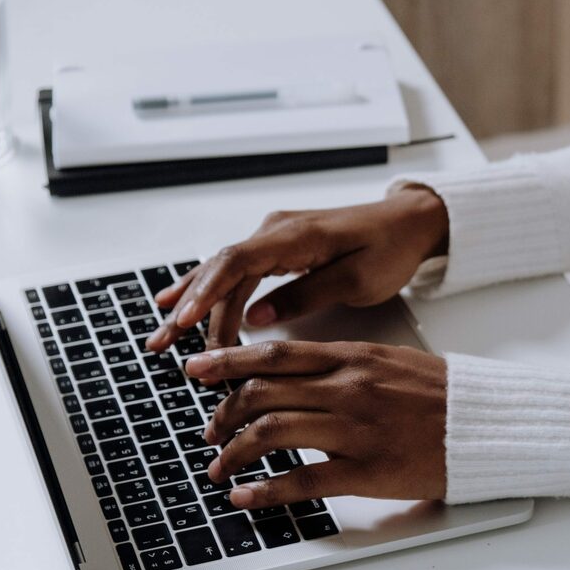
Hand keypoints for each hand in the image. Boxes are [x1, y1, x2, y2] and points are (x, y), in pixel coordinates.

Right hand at [145, 187, 447, 351]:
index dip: (206, 293)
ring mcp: (273, 237)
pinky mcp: (276, 247)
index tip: (184, 321)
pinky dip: (205, 289)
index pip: (237, 262)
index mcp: (296, 235)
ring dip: (192, 305)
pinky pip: (233, 270)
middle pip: (221, 271)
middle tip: (164, 345)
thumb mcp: (358, 279)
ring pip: (222, 272)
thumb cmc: (390, 248)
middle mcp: (276, 231)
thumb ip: (306, 295)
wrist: (408, 223)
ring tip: (161, 337)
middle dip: (190, 310)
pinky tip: (175, 303)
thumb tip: (256, 317)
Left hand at [184, 341, 446, 507]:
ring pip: (272, 433)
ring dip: (235, 452)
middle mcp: (347, 388)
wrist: (485, 423)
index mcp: (352, 358)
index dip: (228, 361)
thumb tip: (297, 372)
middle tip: (209, 429)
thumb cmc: (439, 395)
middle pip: (263, 392)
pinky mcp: (366, 470)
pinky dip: (265, 491)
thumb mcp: (387, 361)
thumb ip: (341, 364)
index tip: (198, 368)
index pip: (275, 354)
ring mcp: (354, 429)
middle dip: (224, 412)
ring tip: (220, 466)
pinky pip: (302, 480)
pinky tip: (246, 496)